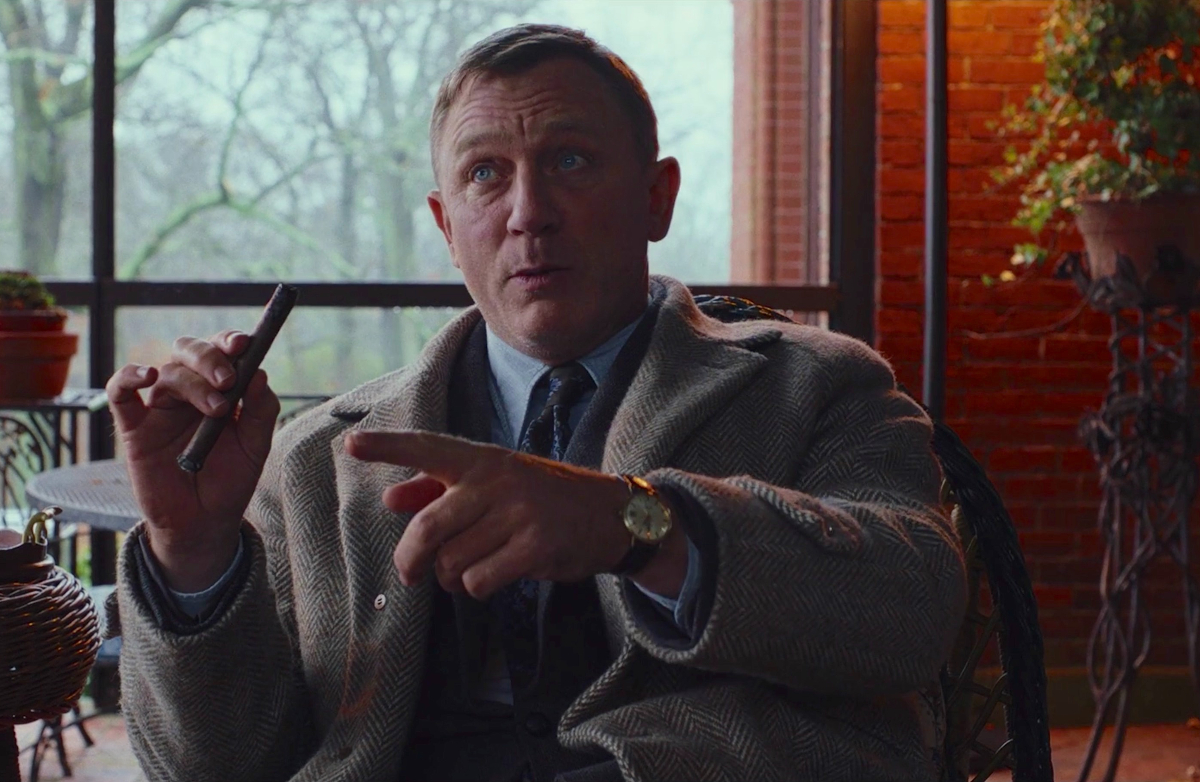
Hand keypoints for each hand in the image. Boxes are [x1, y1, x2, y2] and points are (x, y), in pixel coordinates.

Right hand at [106, 330, 279, 590]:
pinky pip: (120, 394)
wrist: (204, 521)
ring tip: (217, 409)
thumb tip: (260, 373)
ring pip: (168, 373)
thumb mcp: (256, 445)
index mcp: (219, 389)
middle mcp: (188, 392)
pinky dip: (128, 377)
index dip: (230, 341)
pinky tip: (146, 375)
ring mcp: (160, 408)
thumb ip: (261, 410)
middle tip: (228, 381)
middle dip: (211, 358)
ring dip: (193, 383)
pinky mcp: (134, 428)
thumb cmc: (231, 479)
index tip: (244, 344)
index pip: (222, 351)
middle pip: (190, 352)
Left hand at [344, 430, 634, 599]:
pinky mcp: (534, 547)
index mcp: (483, 459)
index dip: (387, 447)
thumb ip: (439, 489)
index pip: (427, 448)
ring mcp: (518, 513)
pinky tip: (494, 577)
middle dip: (410, 560)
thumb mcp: (495, 484)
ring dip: (451, 578)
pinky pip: (478, 580)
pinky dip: (476, 588)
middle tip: (410, 574)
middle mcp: (497, 481)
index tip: (350, 444)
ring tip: (470, 570)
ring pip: (450, 562)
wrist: (610, 515)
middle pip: (427, 528)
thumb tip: (391, 497)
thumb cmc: (542, 499)